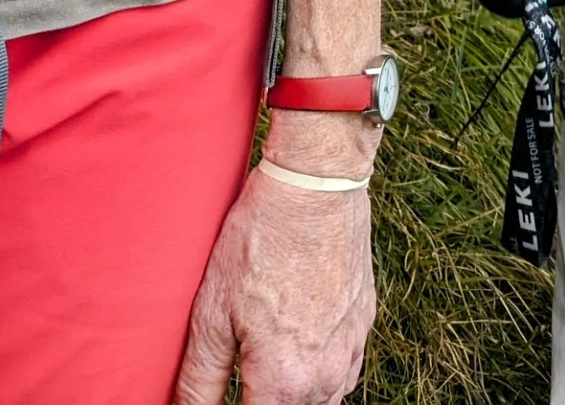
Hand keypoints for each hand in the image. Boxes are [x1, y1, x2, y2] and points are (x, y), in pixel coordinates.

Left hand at [174, 168, 375, 404]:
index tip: (232, 390)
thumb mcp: (212, 313)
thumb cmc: (260, 240)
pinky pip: (347, 372)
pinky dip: (324, 378)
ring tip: (268, 377)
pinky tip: (302, 357)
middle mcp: (325, 374)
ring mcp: (351, 346)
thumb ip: (199, 381)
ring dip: (297, 399)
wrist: (316, 182)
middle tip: (245, 382)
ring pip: (325, 402)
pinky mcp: (364, 319)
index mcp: (285, 380)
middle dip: (268, 403)